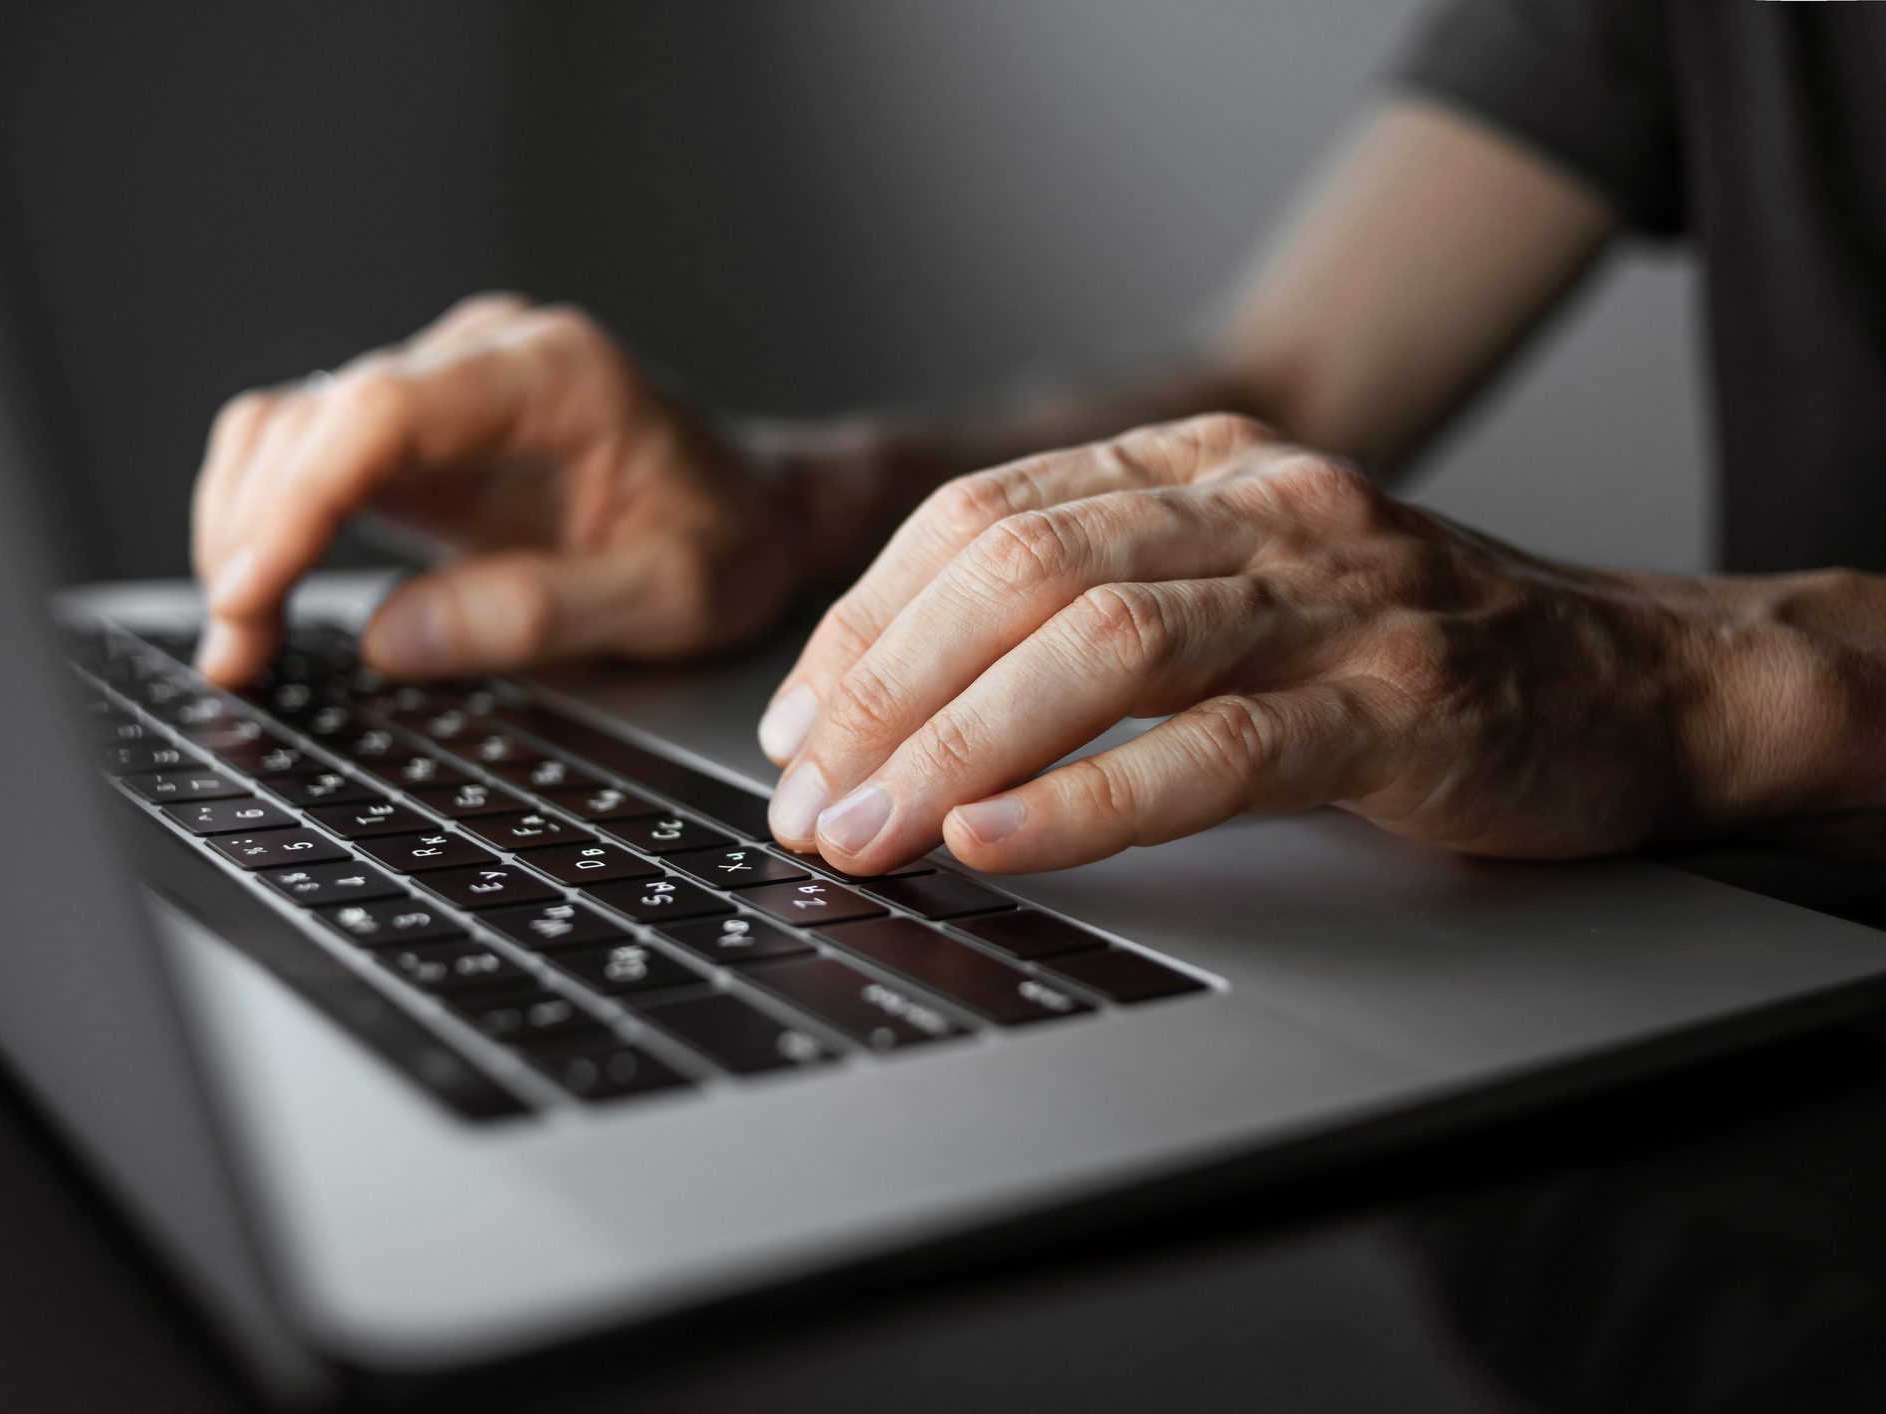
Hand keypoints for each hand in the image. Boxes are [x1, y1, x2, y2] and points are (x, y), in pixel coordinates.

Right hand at [191, 294, 803, 685]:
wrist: (758, 510)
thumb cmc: (729, 544)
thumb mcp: (670, 598)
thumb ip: (536, 613)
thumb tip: (388, 637)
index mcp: (555, 373)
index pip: (384, 410)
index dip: (299, 500)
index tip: (251, 592)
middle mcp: (486, 354)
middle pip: (318, 416)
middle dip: (255, 534)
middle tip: (236, 652)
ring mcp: (445, 381)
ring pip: (292, 427)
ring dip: (246, 527)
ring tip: (240, 641)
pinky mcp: (422, 426)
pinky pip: (311, 453)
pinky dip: (269, 523)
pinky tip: (260, 597)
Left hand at [757, 414, 1857, 872]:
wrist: (1636, 680)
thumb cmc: (1405, 654)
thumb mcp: (1241, 589)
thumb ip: (1097, 610)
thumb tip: (898, 706)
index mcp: (1202, 464)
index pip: (982, 515)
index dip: (867, 620)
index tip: (795, 720)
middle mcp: (1260, 503)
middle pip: (1017, 569)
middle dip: (883, 689)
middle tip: (806, 795)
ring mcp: (1336, 596)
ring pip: (1101, 645)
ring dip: (955, 744)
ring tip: (869, 829)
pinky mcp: (1399, 705)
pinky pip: (1216, 748)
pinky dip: (1088, 798)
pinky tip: (998, 841)